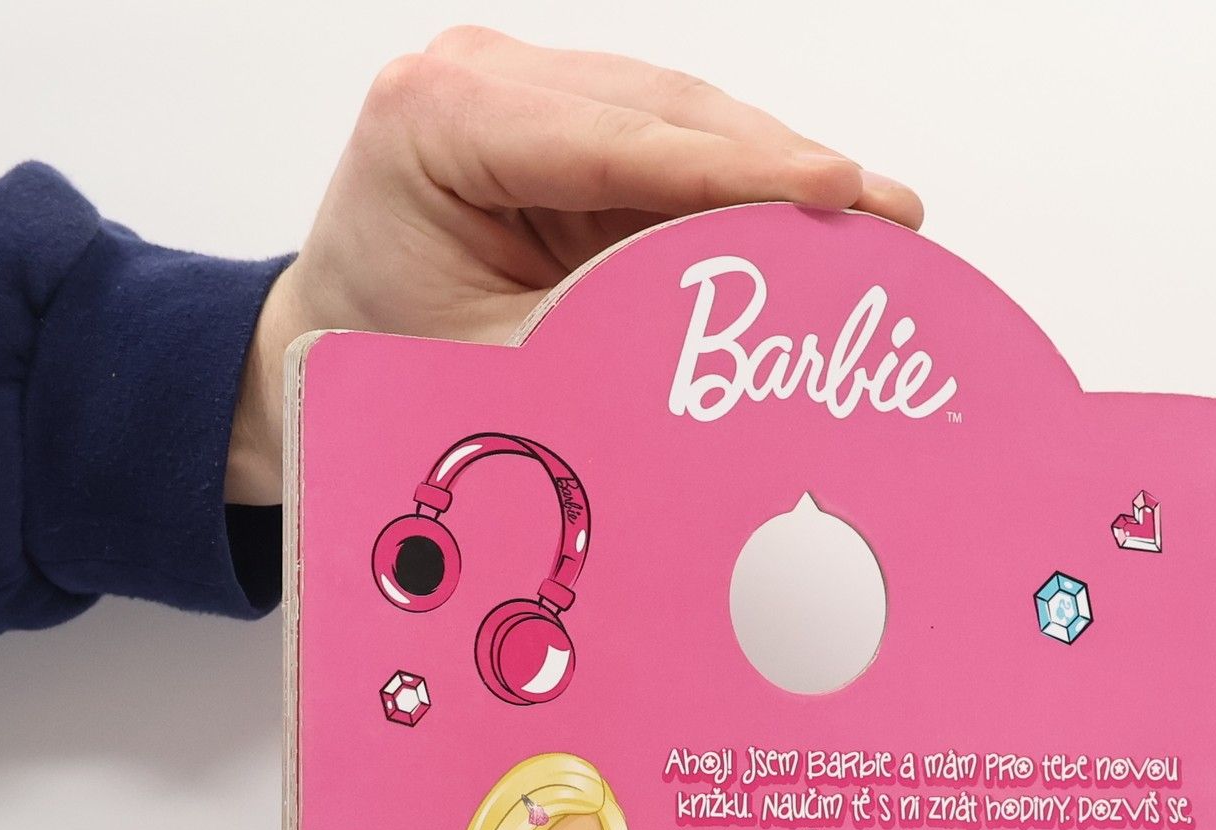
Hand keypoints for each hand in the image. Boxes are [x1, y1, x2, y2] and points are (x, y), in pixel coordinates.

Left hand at [226, 27, 923, 501]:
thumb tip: (735, 352)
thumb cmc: (387, 360)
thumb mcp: (500, 365)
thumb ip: (610, 335)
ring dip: (770, 171)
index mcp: (433, 119)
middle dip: (778, 166)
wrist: (330, 343)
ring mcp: (520, 85)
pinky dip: (734, 182)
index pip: (618, 138)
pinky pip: (668, 139)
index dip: (739, 168)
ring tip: (865, 219)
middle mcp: (477, 77)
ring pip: (679, 114)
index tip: (837, 190)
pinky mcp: (558, 114)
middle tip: (885, 217)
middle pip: (664, 110)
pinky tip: (807, 211)